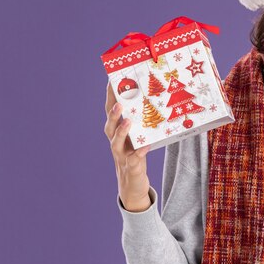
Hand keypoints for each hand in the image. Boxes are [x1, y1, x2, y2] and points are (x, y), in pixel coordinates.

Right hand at [104, 81, 151, 211]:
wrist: (132, 184)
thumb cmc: (135, 154)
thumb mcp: (138, 136)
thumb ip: (142, 121)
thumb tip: (153, 99)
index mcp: (116, 131)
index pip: (111, 110)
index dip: (110, 96)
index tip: (111, 80)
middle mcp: (115, 141)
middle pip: (109, 125)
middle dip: (113, 113)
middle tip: (119, 102)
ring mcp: (121, 154)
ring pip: (116, 141)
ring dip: (122, 131)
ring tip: (128, 121)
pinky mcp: (131, 166)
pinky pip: (134, 158)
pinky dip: (140, 152)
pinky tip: (146, 146)